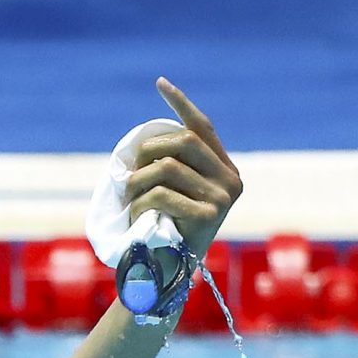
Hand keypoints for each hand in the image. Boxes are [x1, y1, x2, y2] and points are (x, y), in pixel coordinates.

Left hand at [128, 78, 243, 255]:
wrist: (168, 274)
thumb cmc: (165, 231)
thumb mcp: (172, 193)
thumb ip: (171, 166)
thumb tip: (143, 143)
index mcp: (225, 169)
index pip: (202, 127)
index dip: (180, 103)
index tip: (159, 83)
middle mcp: (231, 179)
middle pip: (182, 142)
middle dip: (146, 151)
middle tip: (126, 174)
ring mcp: (224, 197)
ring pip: (167, 167)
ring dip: (137, 182)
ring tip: (126, 198)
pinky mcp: (211, 215)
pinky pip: (163, 194)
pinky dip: (140, 203)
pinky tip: (134, 216)